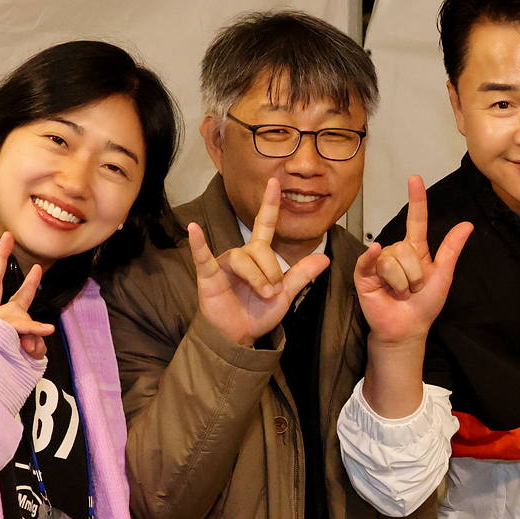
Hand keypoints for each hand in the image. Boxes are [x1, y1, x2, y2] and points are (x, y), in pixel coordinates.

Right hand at [0, 233, 53, 359]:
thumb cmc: (0, 367)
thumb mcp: (23, 351)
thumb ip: (33, 341)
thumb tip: (38, 336)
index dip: (0, 260)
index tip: (7, 238)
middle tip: (7, 236)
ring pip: (22, 317)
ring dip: (33, 334)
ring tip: (33, 347)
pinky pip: (25, 329)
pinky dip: (37, 331)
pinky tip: (47, 329)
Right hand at [188, 177, 331, 345]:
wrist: (238, 336)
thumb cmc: (257, 313)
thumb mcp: (286, 295)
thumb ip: (302, 275)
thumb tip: (326, 257)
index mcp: (258, 256)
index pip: (264, 224)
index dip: (270, 204)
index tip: (274, 182)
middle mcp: (241, 255)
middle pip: (260, 249)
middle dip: (272, 272)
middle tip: (273, 293)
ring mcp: (224, 264)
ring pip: (243, 258)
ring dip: (257, 278)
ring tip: (263, 295)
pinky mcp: (208, 275)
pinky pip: (203, 256)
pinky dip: (198, 243)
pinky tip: (194, 230)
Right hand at [354, 175, 472, 346]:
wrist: (407, 329)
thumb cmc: (424, 306)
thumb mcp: (443, 276)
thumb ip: (452, 249)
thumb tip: (467, 225)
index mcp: (415, 250)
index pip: (415, 219)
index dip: (416, 199)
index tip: (415, 179)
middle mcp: (396, 252)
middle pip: (406, 247)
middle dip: (415, 274)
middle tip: (413, 289)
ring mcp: (378, 261)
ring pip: (393, 259)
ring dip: (402, 282)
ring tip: (400, 293)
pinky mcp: (364, 273)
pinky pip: (370, 259)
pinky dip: (372, 258)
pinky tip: (375, 259)